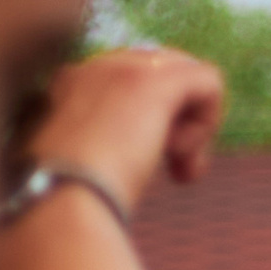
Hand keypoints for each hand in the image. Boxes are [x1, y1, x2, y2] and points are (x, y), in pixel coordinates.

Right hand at [21, 47, 226, 213]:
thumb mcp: (82, 169)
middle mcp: (97, 66)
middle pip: (164, 75)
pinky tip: (182, 158)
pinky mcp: (152, 81)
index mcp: (73, 85)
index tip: (150, 167)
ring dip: (194, 129)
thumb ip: (105, 149)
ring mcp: (123, 67)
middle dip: (180, 122)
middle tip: (174, 171)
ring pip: (188, 77)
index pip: (133, 85)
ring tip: (178, 169)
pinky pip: (208, 82)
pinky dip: (207, 124)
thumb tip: (145, 152)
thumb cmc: (67, 202)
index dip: (154, 123)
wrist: (62, 198)